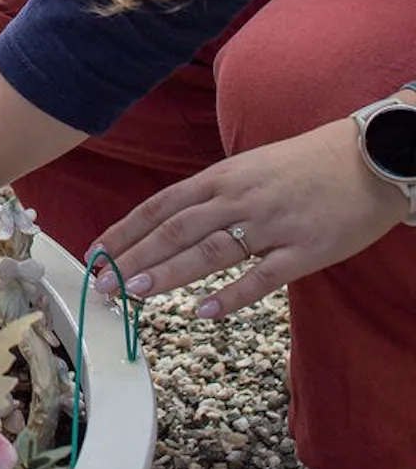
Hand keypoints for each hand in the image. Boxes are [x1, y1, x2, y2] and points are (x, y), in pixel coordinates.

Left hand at [94, 120, 408, 317]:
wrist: (372, 156)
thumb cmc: (309, 163)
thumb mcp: (252, 167)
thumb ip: (216, 193)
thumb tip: (176, 220)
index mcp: (223, 177)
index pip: (161, 205)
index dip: (126, 229)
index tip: (96, 252)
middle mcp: (239, 198)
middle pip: (175, 228)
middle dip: (134, 256)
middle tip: (102, 282)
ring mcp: (271, 224)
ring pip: (210, 251)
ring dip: (169, 272)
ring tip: (135, 292)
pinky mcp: (304, 250)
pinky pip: (262, 276)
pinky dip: (231, 295)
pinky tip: (204, 312)